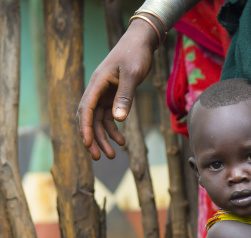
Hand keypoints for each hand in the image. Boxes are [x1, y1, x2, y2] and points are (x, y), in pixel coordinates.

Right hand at [77, 21, 156, 159]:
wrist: (141, 43)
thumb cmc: (135, 55)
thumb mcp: (132, 75)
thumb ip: (125, 97)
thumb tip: (118, 120)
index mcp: (97, 83)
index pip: (85, 108)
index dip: (85, 127)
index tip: (87, 143)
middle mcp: (97, 90)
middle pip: (89, 118)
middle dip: (92, 139)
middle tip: (98, 158)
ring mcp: (104, 94)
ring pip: (98, 121)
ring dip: (104, 138)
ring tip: (113, 155)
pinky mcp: (113, 97)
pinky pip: (109, 117)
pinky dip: (114, 130)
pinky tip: (122, 141)